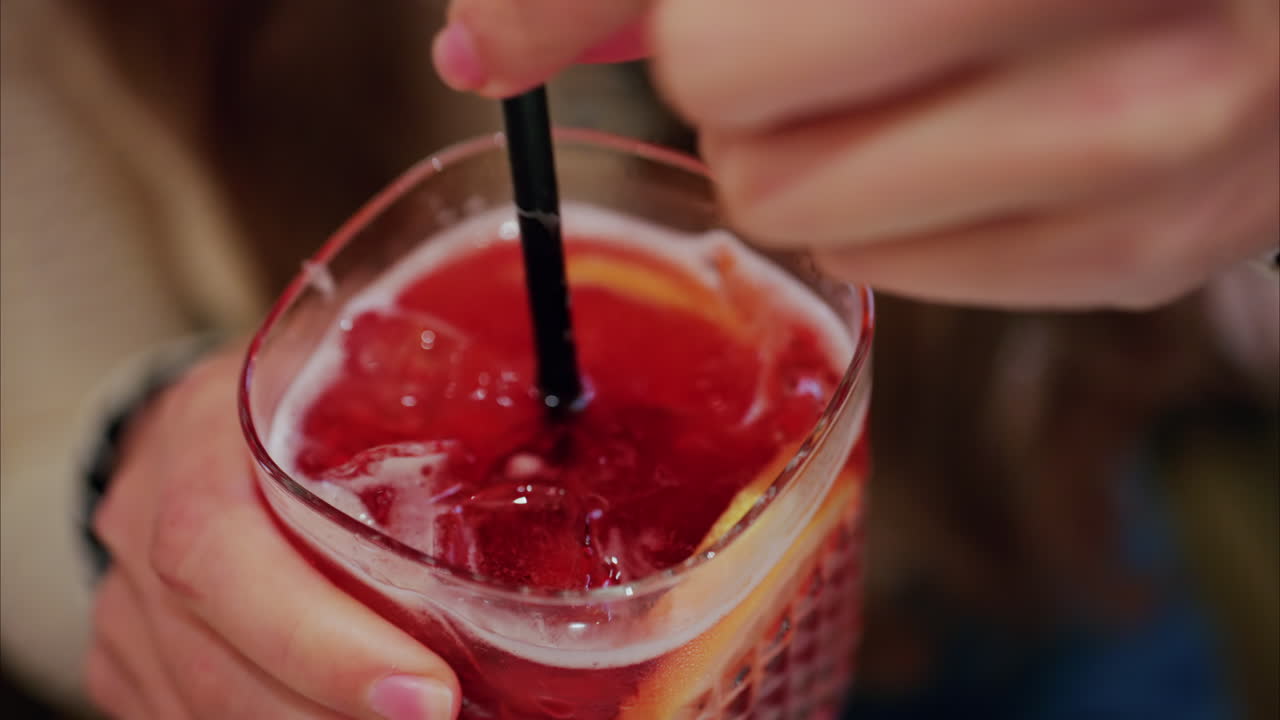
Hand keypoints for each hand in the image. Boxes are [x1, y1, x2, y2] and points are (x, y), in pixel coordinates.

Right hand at [85, 347, 458, 718]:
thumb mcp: (358, 379)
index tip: (429, 692)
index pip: (220, 549)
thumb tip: (572, 463)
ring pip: (198, 706)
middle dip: (327, 711)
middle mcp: (142, 522)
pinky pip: (188, 719)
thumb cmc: (309, 400)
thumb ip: (437, 415)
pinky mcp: (132, 662)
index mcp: (201, 437)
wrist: (207, 423)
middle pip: (211, 653)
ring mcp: (126, 604)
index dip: (319, 637)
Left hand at [433, 0, 1277, 308]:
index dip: (614, 11)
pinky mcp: (1151, 256)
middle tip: (807, 12)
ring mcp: (1158, 170)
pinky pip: (897, 270)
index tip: (564, 23)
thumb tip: (486, 40)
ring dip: (806, 137)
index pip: (712, 42)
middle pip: (738, 130)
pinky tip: (976, 115)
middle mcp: (1137, 49)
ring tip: (907, 53)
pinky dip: (897, 197)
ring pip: (804, 216)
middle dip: (725, 64)